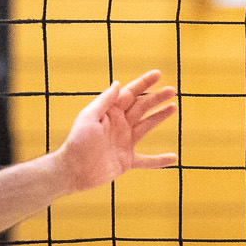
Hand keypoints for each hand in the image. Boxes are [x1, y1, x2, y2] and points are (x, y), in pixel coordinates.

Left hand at [50, 69, 178, 194]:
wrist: (72, 171)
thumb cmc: (77, 142)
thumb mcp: (88, 118)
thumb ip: (104, 101)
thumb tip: (118, 83)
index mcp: (110, 113)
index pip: (130, 93)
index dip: (144, 83)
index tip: (158, 73)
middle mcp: (120, 125)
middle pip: (142, 107)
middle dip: (157, 98)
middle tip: (172, 90)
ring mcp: (125, 142)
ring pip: (147, 126)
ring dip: (160, 117)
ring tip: (174, 107)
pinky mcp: (127, 160)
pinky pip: (146, 160)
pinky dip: (159, 160)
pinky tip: (174, 158)